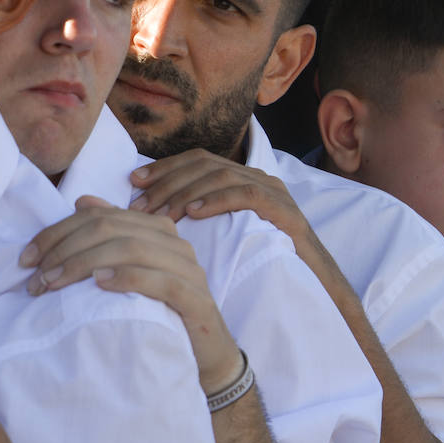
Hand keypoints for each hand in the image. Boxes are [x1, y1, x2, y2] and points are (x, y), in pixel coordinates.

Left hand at [20, 195, 241, 392]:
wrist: (205, 353)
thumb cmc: (161, 312)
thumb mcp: (131, 271)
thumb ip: (111, 236)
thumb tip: (82, 202)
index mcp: (158, 230)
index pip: (101, 215)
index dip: (59, 231)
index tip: (27, 259)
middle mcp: (175, 243)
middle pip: (113, 228)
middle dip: (66, 248)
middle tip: (37, 277)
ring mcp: (189, 270)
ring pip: (133, 248)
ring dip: (85, 263)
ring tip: (55, 283)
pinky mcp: (196, 299)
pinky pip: (161, 280)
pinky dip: (127, 277)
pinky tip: (99, 284)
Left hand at [128, 150, 331, 276]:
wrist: (310, 283)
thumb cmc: (261, 262)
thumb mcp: (225, 234)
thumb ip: (198, 217)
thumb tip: (152, 211)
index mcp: (243, 178)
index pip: (198, 159)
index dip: (164, 168)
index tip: (133, 183)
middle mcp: (259, 178)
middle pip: (204, 164)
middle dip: (167, 181)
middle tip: (139, 204)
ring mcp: (274, 192)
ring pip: (221, 176)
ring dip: (185, 192)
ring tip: (161, 214)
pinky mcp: (284, 211)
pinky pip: (246, 195)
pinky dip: (216, 201)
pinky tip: (193, 215)